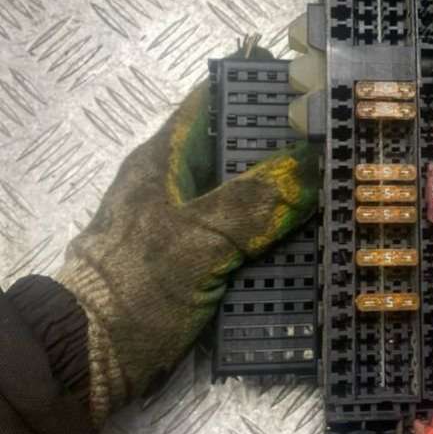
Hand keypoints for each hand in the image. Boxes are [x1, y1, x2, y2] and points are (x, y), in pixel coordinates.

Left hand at [57, 75, 318, 426]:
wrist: (93, 359)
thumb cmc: (137, 285)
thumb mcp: (199, 237)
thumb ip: (254, 200)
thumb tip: (310, 165)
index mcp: (163, 160)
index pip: (209, 101)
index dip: (251, 83)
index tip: (304, 74)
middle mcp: (176, 185)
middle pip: (236, 149)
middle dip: (283, 141)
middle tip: (339, 135)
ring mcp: (187, 225)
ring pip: (245, 195)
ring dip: (285, 192)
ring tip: (339, 183)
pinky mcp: (198, 263)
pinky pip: (246, 237)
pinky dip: (276, 234)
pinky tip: (313, 238)